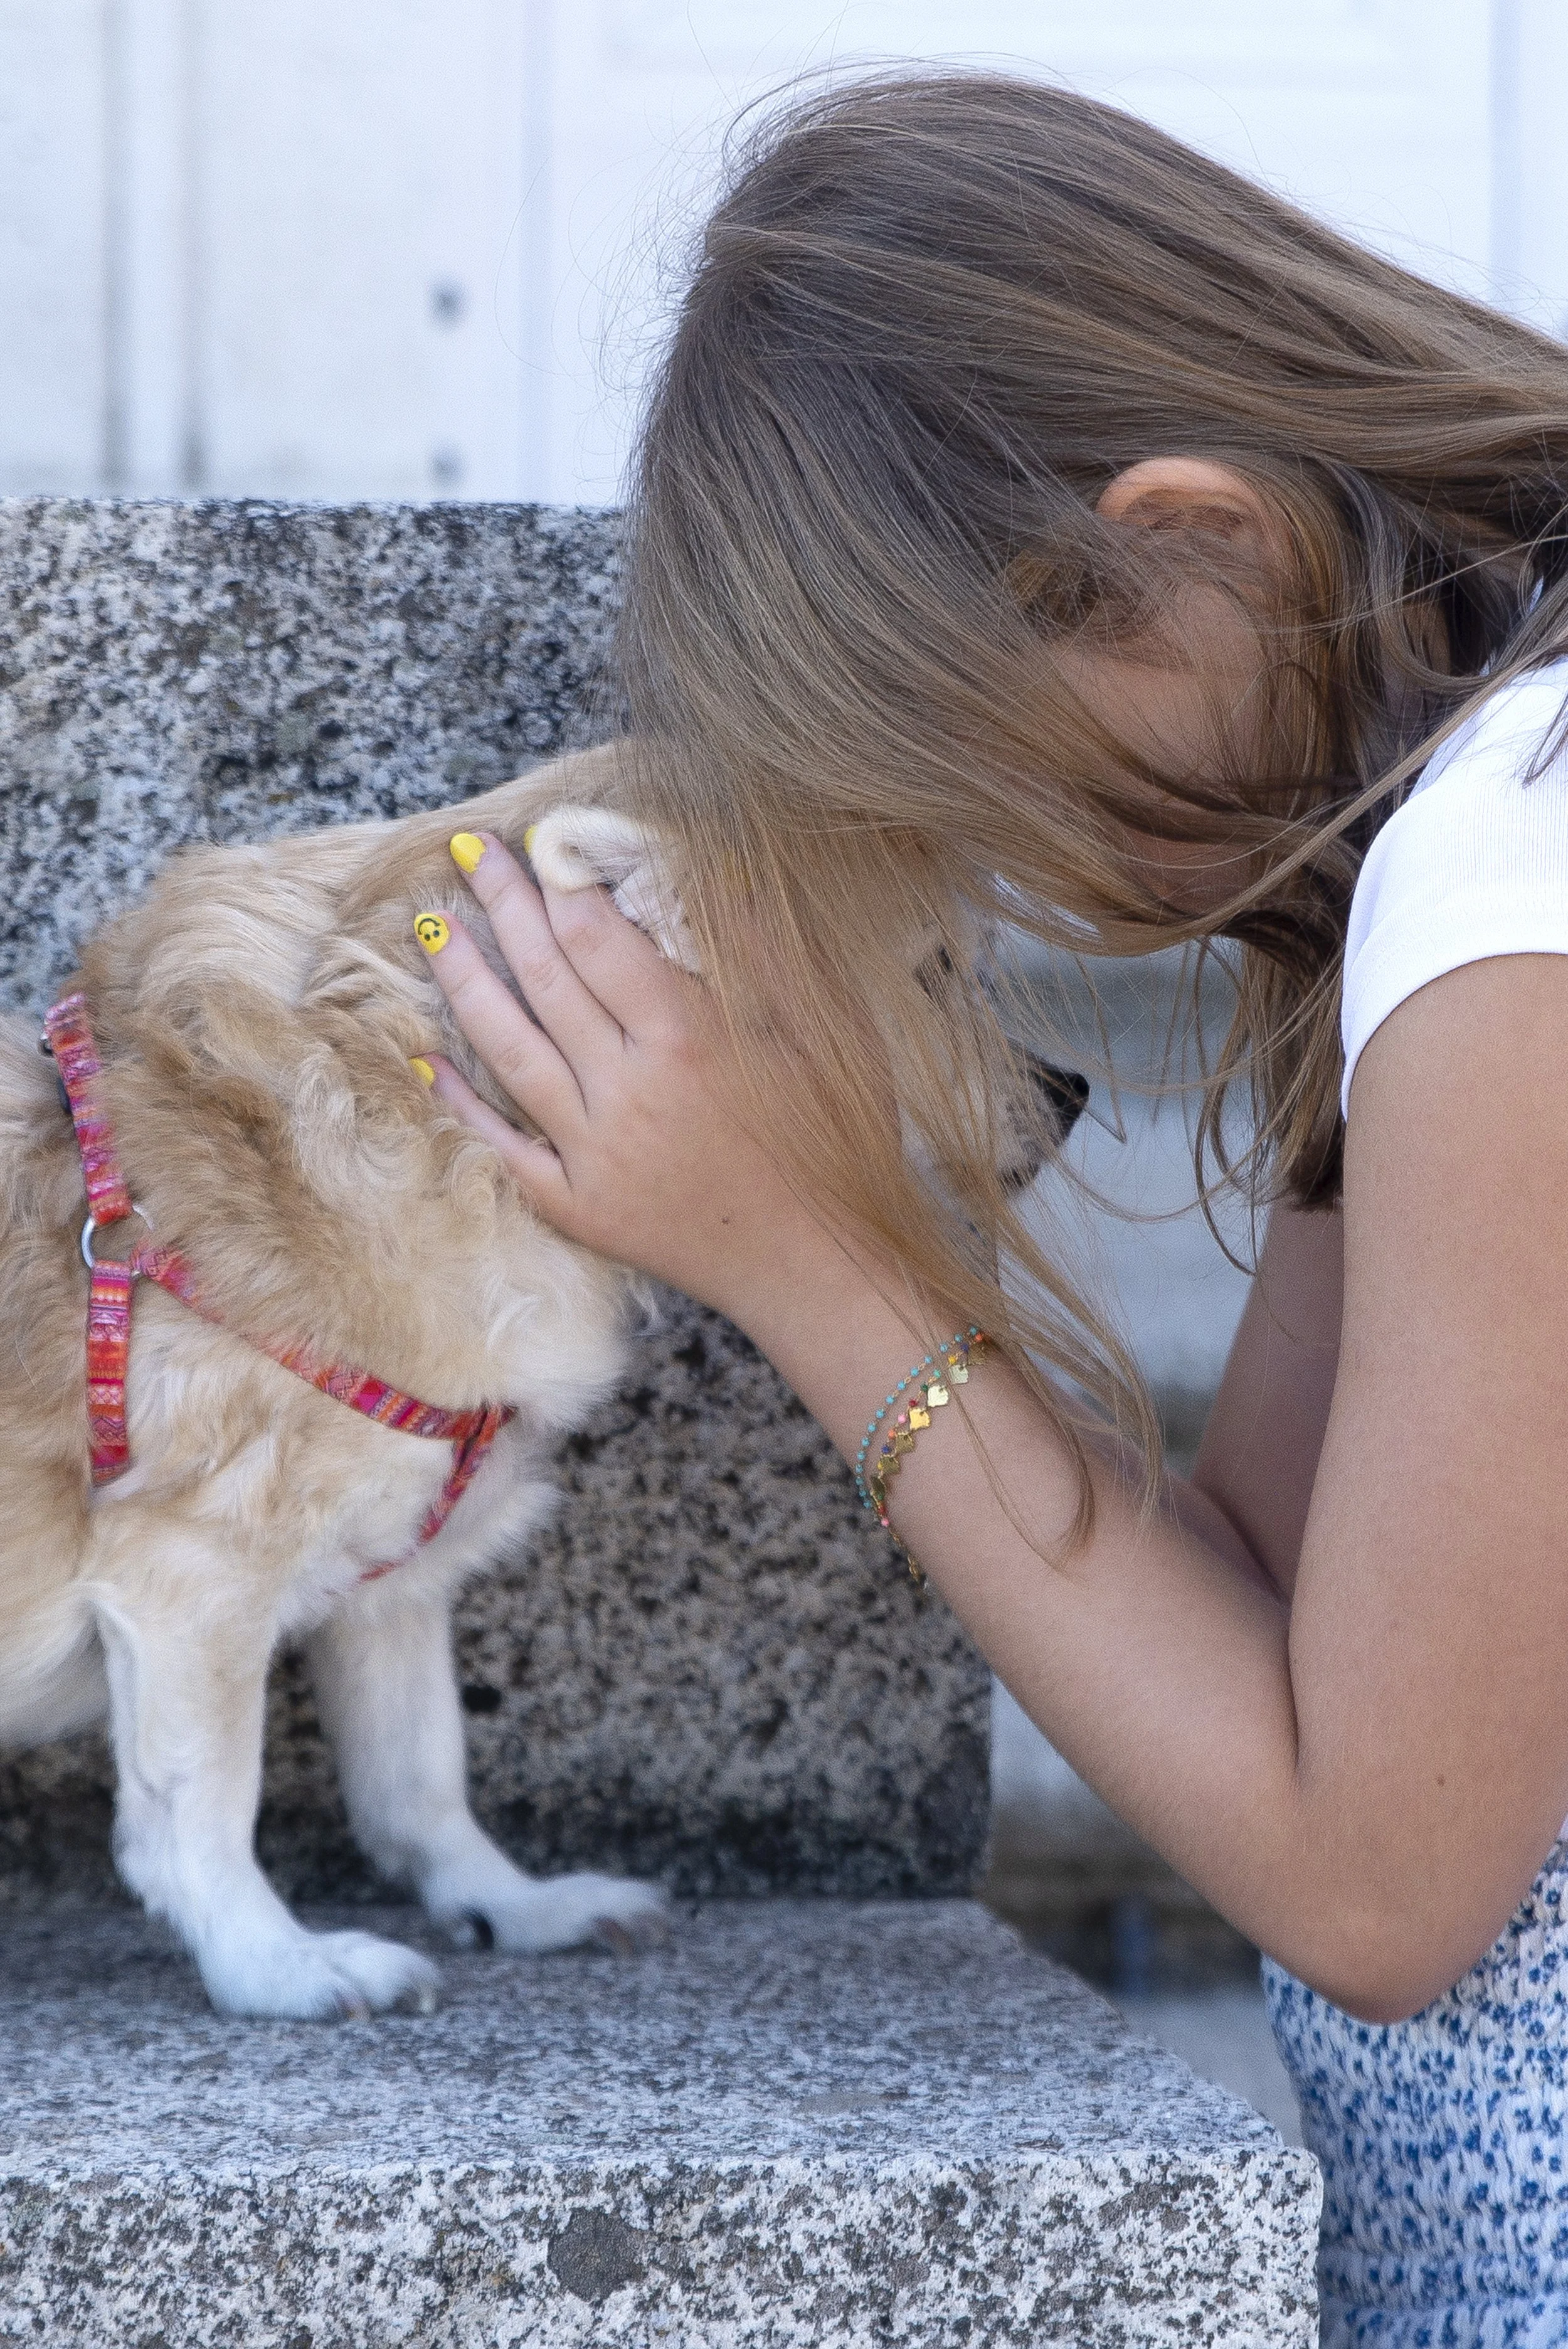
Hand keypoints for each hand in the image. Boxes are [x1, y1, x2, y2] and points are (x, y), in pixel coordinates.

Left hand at [416, 831, 836, 1324]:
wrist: (820, 1264)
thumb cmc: (836, 1143)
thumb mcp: (829, 1034)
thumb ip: (767, 953)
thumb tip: (713, 872)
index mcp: (691, 1038)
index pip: (598, 939)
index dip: (561, 883)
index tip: (540, 843)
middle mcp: (630, 1090)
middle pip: (546, 978)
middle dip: (503, 906)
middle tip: (471, 853)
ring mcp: (595, 1153)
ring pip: (510, 1049)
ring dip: (463, 981)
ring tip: (433, 926)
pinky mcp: (579, 1206)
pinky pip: (503, 1145)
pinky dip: (463, 1101)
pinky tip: (429, 1058)